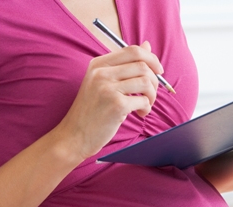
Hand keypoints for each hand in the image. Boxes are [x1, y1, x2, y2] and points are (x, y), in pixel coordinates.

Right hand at [55, 41, 161, 161]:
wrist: (74, 136)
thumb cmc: (91, 111)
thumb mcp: (102, 83)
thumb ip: (124, 65)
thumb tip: (147, 45)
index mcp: (98, 64)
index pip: (133, 50)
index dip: (151, 59)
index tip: (158, 71)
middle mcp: (102, 73)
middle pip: (143, 65)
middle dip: (155, 80)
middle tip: (151, 94)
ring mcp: (108, 88)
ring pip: (146, 81)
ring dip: (152, 95)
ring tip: (145, 105)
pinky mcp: (116, 105)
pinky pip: (143, 100)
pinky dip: (146, 108)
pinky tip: (139, 114)